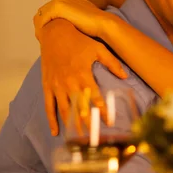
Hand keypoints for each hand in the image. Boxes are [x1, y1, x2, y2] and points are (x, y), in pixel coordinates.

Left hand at [33, 0, 111, 39]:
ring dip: (40, 27)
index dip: (48, 21)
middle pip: (44, 11)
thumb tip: (67, 28)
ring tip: (43, 39)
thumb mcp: (82, 18)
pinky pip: (42, 19)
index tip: (49, 33)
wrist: (103, 24)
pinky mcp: (58, 7)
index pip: (51, 9)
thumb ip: (73, 18)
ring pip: (41, 15)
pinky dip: (41, 29)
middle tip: (43, 38)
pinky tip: (44, 38)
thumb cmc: (96, 25)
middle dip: (42, 24)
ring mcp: (60, 0)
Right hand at [39, 19, 127, 135]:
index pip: (95, 97)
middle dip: (87, 124)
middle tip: (94, 138)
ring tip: (79, 140)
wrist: (54, 33)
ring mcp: (56, 86)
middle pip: (79, 108)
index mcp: (83, 74)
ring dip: (72, 125)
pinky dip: (52, 120)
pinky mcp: (47, 86)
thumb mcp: (98, 48)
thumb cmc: (79, 40)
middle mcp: (69, 82)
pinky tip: (56, 132)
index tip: (109, 122)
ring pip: (65, 110)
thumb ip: (112, 63)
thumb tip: (126, 77)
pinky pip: (48, 106)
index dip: (102, 110)